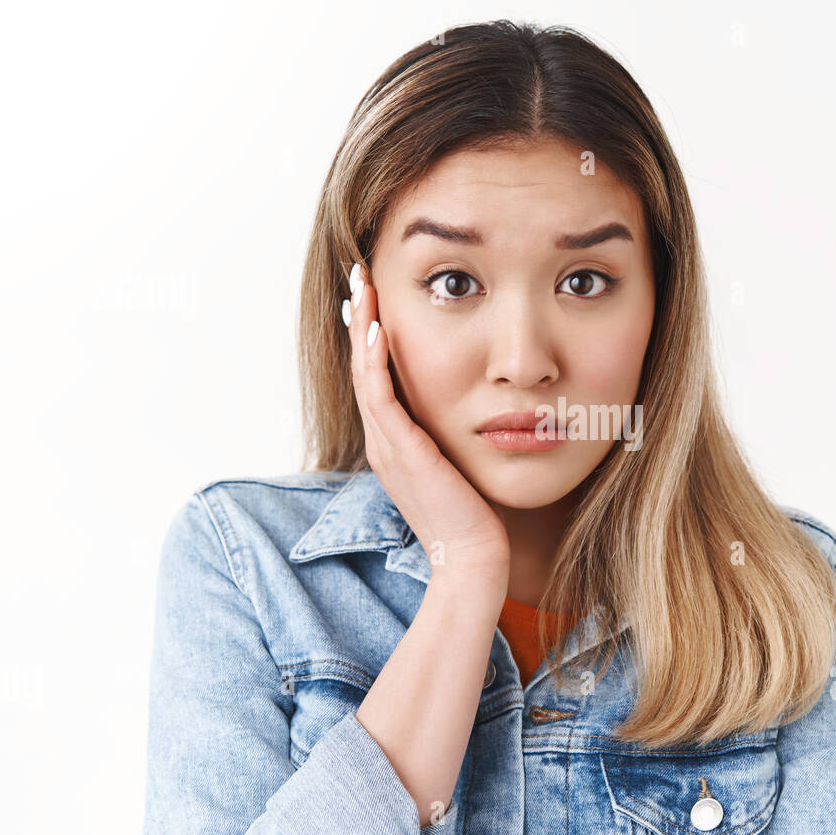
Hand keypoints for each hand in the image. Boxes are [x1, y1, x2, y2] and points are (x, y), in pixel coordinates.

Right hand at [344, 262, 510, 584]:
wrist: (474, 558)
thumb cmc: (476, 517)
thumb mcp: (460, 465)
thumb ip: (453, 437)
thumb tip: (474, 409)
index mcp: (394, 443)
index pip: (375, 378)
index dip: (371, 337)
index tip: (375, 299)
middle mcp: (383, 442)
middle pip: (361, 368)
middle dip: (361, 320)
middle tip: (359, 277)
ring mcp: (388, 447)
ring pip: (364, 375)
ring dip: (363, 328)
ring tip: (362, 288)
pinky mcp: (401, 453)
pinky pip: (380, 397)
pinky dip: (376, 360)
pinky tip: (381, 329)